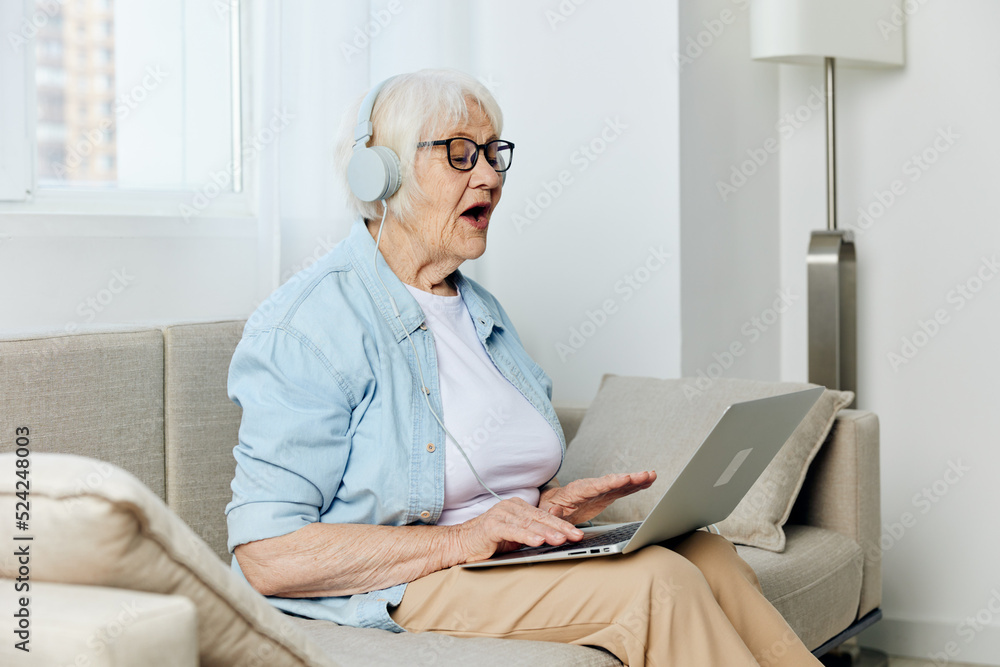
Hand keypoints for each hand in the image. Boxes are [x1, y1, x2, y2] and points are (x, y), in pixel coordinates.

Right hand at [451, 497, 584, 562]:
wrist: (460, 544)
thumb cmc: (489, 542)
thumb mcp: (517, 537)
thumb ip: (534, 532)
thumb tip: (558, 532)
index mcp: (518, 508)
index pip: (544, 516)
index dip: (562, 525)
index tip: (577, 534)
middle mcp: (510, 507)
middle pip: (540, 518)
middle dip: (560, 528)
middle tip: (575, 536)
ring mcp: (500, 514)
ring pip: (528, 523)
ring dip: (546, 532)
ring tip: (561, 539)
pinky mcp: (491, 526)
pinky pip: (512, 531)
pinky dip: (526, 536)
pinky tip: (537, 541)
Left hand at [538, 471, 656, 525]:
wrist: (552, 503)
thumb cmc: (548, 507)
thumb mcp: (546, 512)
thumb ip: (553, 512)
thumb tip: (555, 510)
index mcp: (577, 491)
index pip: (596, 486)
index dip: (611, 482)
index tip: (625, 478)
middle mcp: (591, 488)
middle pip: (612, 482)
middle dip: (629, 479)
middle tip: (646, 475)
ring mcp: (600, 491)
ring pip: (620, 484)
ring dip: (636, 480)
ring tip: (652, 475)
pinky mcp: (606, 496)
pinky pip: (623, 490)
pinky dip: (635, 486)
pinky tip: (647, 482)